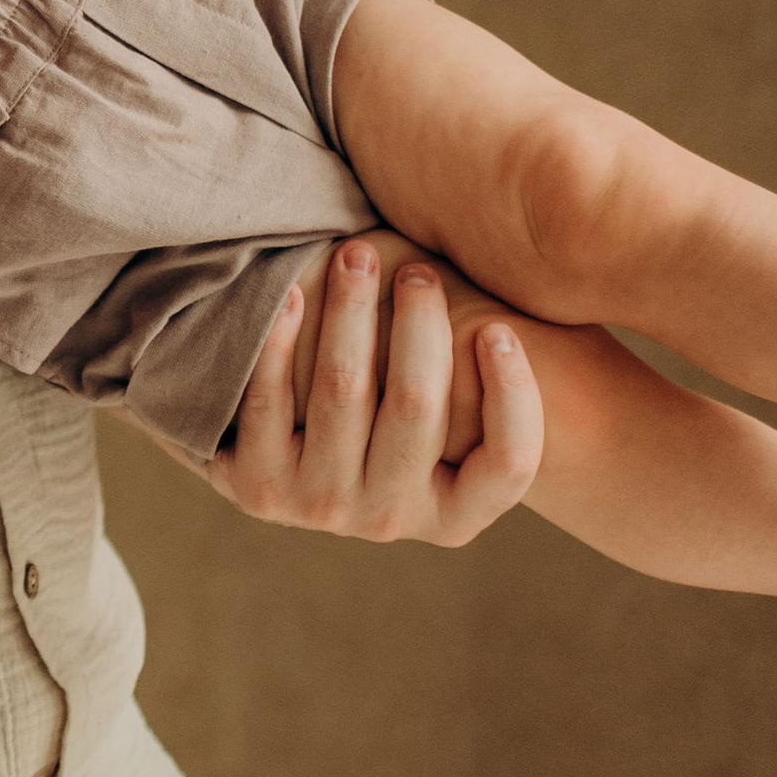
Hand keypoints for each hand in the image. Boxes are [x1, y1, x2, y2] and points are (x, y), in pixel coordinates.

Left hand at [201, 246, 543, 545]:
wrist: (286, 462)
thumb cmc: (391, 414)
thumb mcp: (446, 419)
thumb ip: (480, 379)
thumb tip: (516, 309)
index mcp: (457, 513)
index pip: (509, 464)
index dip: (512, 395)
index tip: (498, 328)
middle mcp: (392, 519)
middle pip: (416, 405)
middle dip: (419, 321)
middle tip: (417, 270)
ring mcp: (323, 508)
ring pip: (343, 390)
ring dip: (351, 310)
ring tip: (356, 256)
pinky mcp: (261, 490)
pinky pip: (269, 402)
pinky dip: (280, 342)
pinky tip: (292, 295)